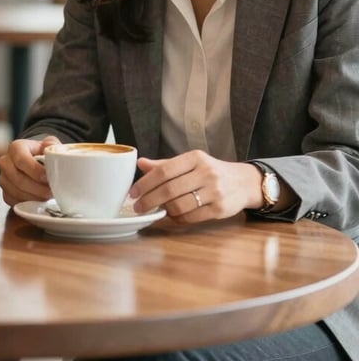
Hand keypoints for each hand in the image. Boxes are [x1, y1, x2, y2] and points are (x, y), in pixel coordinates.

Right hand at [0, 136, 59, 206]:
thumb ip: (52, 144)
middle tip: (51, 191)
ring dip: (34, 197)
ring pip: (16, 192)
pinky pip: (15, 201)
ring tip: (48, 195)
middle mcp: (6, 162)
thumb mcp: (50, 145)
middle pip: (18, 179)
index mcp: (16, 148)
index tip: (47, 177)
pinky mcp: (5, 193)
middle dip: (37, 188)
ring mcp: (4, 178)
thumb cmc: (41, 153)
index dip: (34, 170)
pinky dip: (29, 203)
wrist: (36, 162)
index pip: (21, 159)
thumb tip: (52, 148)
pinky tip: (40, 199)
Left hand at [129, 150, 261, 222]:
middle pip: (169, 189)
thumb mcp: (189, 162)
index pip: (164, 170)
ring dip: (164, 210)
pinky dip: (177, 218)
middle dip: (149, 200)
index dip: (145, 183)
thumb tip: (140, 163)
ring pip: (179, 205)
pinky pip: (191, 217)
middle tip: (138, 207)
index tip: (133, 192)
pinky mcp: (220, 209)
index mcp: (194, 158)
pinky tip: (172, 215)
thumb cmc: (210, 171)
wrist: (243, 182)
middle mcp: (205, 173)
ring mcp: (214, 192)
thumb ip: (165, 165)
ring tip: (157, 210)